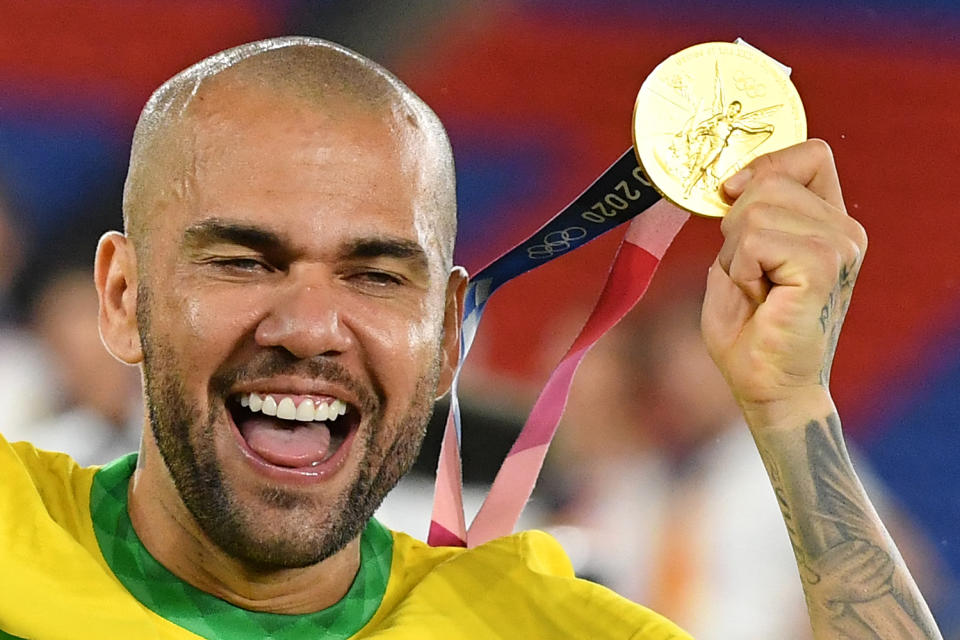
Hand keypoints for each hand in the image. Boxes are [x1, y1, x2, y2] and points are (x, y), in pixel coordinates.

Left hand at [701, 139, 867, 427]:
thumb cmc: (750, 330)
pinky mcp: (824, 266)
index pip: (809, 154)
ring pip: (755, 210)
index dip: (765, 166)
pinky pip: (755, 239)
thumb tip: (732, 181)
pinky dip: (741, 269)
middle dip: (735, 226)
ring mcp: (840, 245)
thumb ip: (744, 215)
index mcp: (829, 221)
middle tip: (749, 274)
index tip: (732, 197)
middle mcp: (844, 229)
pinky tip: (759, 297)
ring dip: (736, 254)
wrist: (764, 386)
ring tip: (756, 289)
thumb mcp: (737, 258)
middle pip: (770, 180)